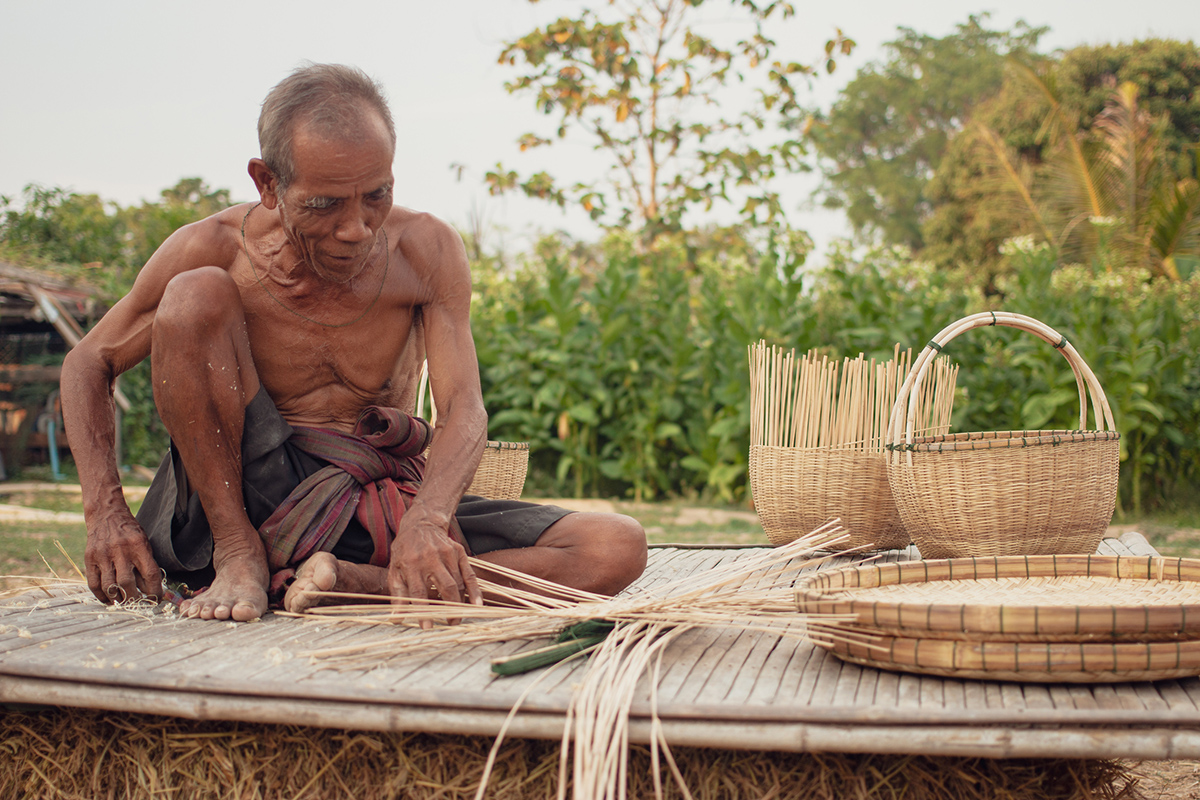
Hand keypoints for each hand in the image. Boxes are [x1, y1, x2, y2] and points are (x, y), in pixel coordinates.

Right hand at [84, 510, 163, 603]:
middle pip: (126, 583)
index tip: (156, 599)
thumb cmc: (129, 531)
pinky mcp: (89, 558)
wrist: (106, 514)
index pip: (150, 574)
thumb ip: (146, 564)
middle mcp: (120, 550)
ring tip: (124, 603)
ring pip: (109, 586)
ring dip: (117, 599)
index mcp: (138, 545)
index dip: (155, 590)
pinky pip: (94, 583)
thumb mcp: (144, 542)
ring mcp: (102, 555)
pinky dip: (101, 595)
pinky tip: (108, 599)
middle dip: (134, 598)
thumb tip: (150, 590)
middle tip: (138, 603)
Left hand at [388, 513, 481, 627]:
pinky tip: (477, 604)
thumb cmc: (404, 552)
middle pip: (445, 587)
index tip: (427, 626)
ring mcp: (447, 554)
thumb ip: (397, 596)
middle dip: (450, 608)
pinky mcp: (458, 552)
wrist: (420, 525)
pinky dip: (475, 590)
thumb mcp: (394, 571)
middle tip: (451, 624)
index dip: (423, 610)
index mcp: (411, 565)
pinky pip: (469, 574)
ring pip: (458, 582)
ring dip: (461, 602)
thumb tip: (396, 619)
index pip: (418, 592)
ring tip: (458, 617)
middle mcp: (431, 559)